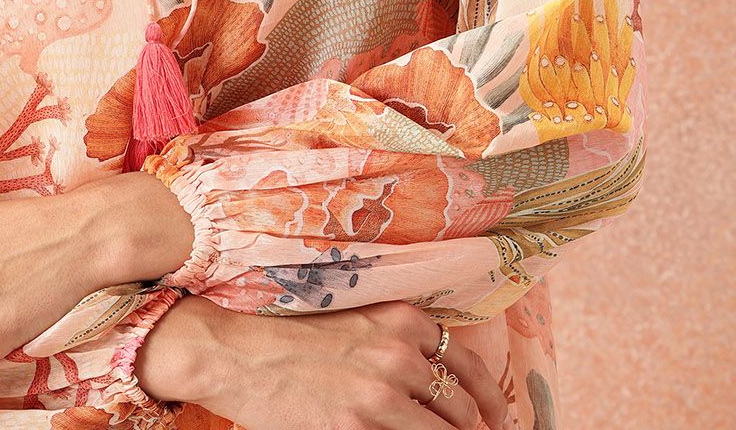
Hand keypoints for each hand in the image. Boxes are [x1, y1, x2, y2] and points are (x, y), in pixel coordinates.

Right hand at [136, 296, 509, 429]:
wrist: (240, 351)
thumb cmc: (291, 336)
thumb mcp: (353, 323)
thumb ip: (395, 342)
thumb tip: (433, 377)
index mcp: (400, 319)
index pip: (467, 364)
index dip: (489, 398)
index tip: (496, 418)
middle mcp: (399, 352)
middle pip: (463, 404)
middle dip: (478, 429)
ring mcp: (381, 392)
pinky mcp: (358, 424)